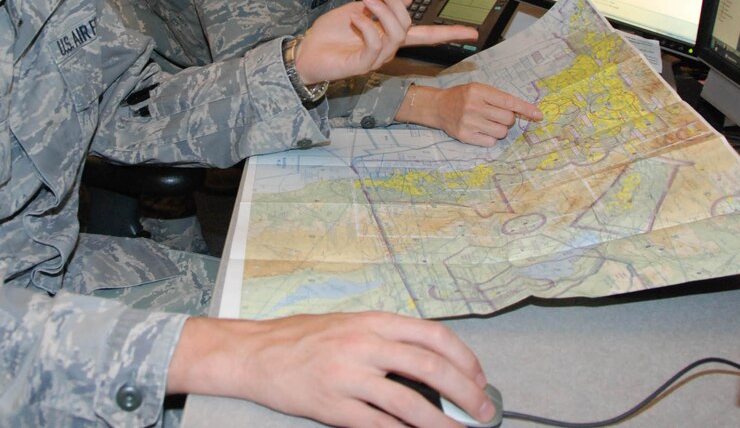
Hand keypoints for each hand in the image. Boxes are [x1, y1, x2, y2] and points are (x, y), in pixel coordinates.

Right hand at [168, 311, 495, 427]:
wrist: (256, 353)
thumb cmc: (303, 337)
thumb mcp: (350, 324)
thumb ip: (387, 340)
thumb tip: (432, 364)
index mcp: (372, 321)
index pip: (432, 336)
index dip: (463, 359)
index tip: (478, 378)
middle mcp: (363, 345)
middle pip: (429, 368)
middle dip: (465, 392)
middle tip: (483, 411)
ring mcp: (348, 377)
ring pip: (409, 403)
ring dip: (441, 424)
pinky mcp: (333, 407)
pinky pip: (378, 425)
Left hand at [294, 0, 476, 85]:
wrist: (306, 51)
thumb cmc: (330, 34)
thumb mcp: (358, 10)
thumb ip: (382, 5)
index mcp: (390, 36)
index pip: (426, 35)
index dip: (449, 33)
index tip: (473, 32)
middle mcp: (388, 49)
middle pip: (408, 26)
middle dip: (396, 3)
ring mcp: (376, 58)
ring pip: (396, 35)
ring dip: (383, 13)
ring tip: (367, 1)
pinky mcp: (363, 65)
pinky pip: (375, 44)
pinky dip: (367, 26)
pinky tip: (355, 18)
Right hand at [396, 83, 542, 145]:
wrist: (437, 107)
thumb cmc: (462, 97)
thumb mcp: (478, 89)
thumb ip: (498, 98)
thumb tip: (522, 111)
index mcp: (479, 91)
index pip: (508, 101)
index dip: (525, 108)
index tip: (538, 115)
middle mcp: (473, 106)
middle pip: (507, 119)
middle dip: (507, 119)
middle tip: (497, 115)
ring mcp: (469, 122)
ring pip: (501, 132)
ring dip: (499, 129)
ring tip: (487, 123)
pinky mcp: (465, 136)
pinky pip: (490, 142)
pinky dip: (489, 138)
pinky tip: (480, 130)